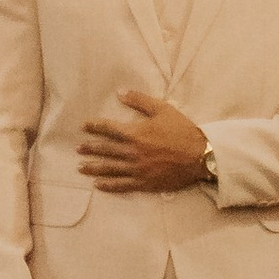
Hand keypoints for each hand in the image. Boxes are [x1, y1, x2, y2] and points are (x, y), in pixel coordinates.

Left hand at [76, 94, 209, 194]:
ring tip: (81, 167)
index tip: (84, 126)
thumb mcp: (162, 109)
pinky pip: (122, 185)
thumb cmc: (182, 131)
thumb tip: (120, 93)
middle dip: (90, 148)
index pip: (108, 128)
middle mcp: (132, 152)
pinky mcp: (144, 182)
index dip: (94, 126)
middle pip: (105, 150)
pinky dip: (108, 185)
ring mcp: (137, 169)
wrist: (200, 156)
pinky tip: (98, 185)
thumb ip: (140, 101)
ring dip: (93, 167)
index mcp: (135, 133)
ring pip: (109, 168)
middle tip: (78, 149)